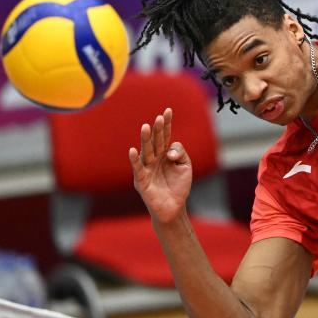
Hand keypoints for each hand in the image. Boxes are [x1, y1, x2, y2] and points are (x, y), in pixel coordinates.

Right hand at [128, 108, 191, 223]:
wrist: (174, 207)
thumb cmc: (179, 186)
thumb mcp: (185, 165)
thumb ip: (180, 152)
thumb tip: (169, 152)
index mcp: (164, 153)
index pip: (165, 136)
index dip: (166, 124)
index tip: (168, 110)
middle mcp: (154, 158)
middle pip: (155, 141)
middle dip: (157, 129)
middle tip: (158, 118)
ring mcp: (147, 168)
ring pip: (146, 151)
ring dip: (146, 139)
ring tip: (146, 127)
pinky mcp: (141, 181)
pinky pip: (138, 168)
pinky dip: (134, 160)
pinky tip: (132, 150)